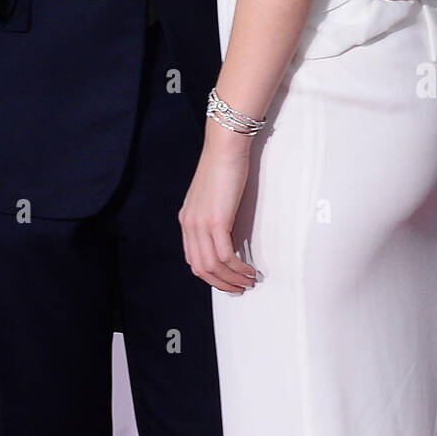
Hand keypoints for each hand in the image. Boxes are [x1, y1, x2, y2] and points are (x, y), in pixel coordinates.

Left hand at [179, 130, 255, 292]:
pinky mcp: (216, 221)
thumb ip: (213, 215)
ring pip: (213, 266)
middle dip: (221, 283)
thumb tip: (227, 234)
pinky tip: (249, 269)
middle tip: (240, 288)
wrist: (224, 147)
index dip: (210, 275)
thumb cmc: (222, 166)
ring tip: (248, 281)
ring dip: (232, 279)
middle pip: (200, 268)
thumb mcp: (212, 196)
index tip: (227, 280)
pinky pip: (225, 256)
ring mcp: (201, 224)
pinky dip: (238, 268)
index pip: (193, 259)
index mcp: (187, 219)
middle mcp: (189, 225)